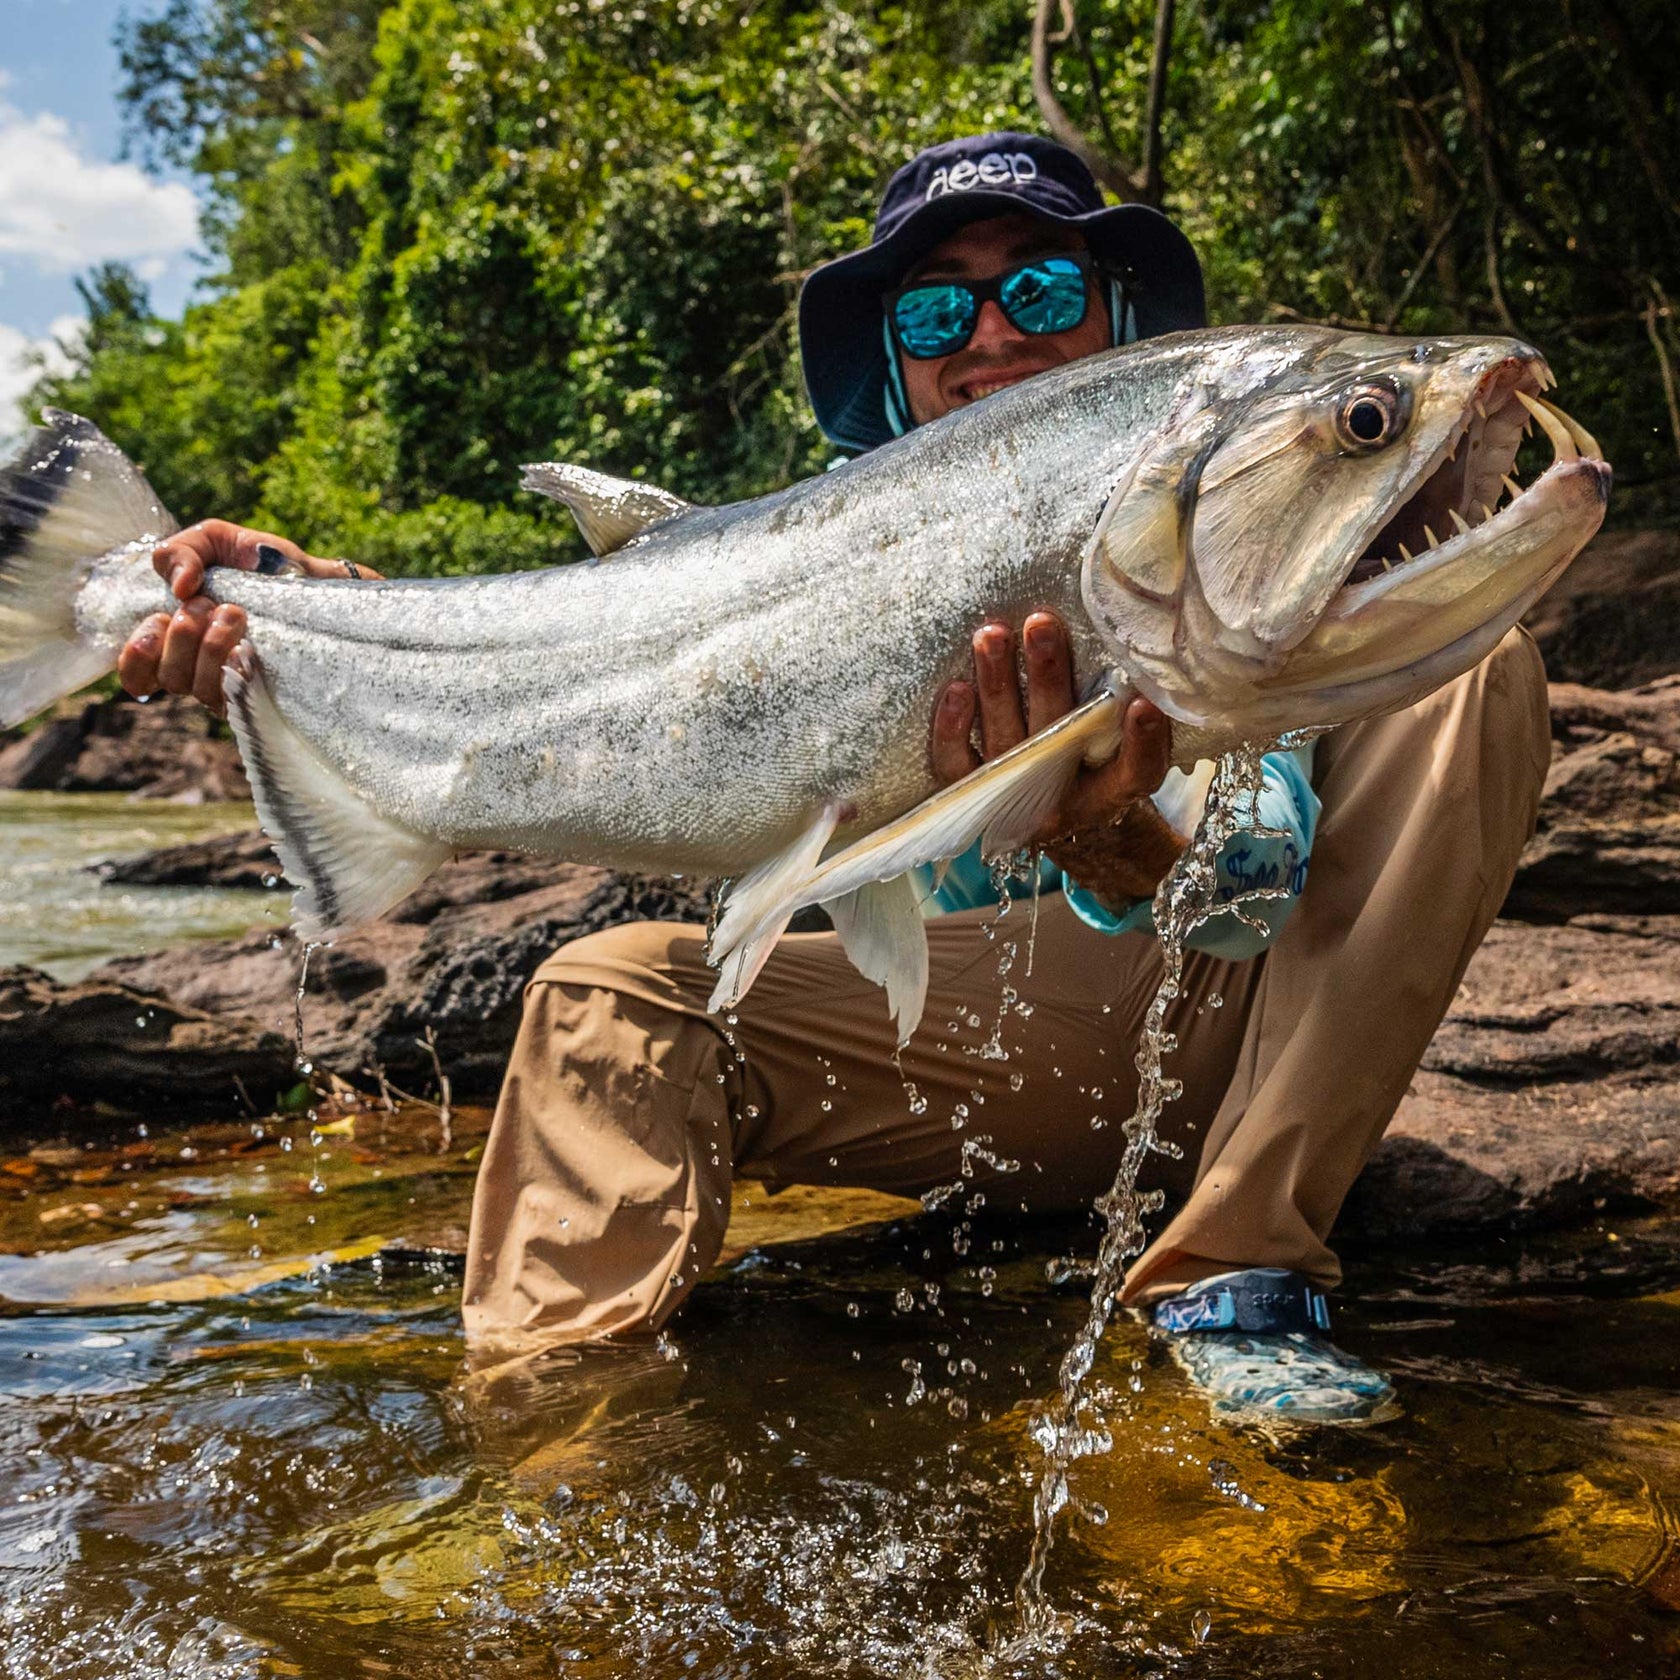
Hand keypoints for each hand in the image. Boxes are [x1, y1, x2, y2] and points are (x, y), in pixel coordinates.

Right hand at [116, 520, 380, 716]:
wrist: (317, 580)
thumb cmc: (261, 564)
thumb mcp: (215, 541)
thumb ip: (180, 552)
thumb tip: (179, 586)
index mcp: (177, 636)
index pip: (137, 672)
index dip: (135, 659)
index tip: (156, 623)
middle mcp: (199, 668)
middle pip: (167, 677)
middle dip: (180, 637)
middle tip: (208, 605)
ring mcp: (230, 685)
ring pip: (196, 688)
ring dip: (209, 647)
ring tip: (237, 613)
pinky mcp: (260, 696)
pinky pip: (233, 699)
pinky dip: (233, 669)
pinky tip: (247, 648)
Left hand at [930, 611, 1184, 903]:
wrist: (1050, 818)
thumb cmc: (1093, 767)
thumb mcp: (1121, 750)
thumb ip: (1127, 715)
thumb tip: (1130, 644)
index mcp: (1111, 792)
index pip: (1136, 772)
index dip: (1144, 742)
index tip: (1145, 703)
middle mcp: (1062, 797)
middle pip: (1057, 738)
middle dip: (1048, 677)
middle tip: (1041, 624)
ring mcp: (1013, 798)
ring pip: (1003, 739)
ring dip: (997, 682)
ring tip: (992, 635)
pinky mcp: (972, 794)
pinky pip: (956, 763)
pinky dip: (952, 727)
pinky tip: (956, 687)